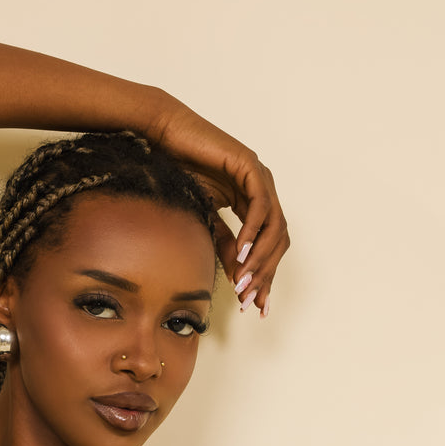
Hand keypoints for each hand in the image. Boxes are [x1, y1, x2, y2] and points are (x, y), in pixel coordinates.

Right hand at [144, 93, 289, 315]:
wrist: (166, 139)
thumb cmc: (181, 173)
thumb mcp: (205, 218)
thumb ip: (225, 244)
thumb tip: (239, 276)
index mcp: (254, 203)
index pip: (269, 246)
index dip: (265, 278)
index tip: (257, 306)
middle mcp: (262, 190)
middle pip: (278, 241)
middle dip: (265, 274)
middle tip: (249, 299)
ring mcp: (259, 177)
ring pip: (275, 227)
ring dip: (261, 258)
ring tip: (244, 280)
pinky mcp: (250, 166)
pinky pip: (260, 207)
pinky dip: (253, 232)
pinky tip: (242, 252)